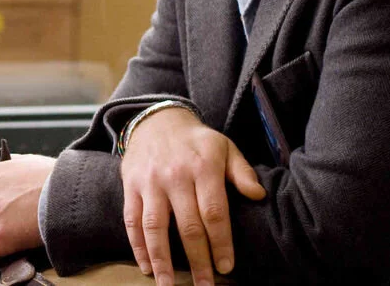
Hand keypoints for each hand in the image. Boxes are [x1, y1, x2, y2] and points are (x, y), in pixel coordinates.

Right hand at [121, 107, 265, 285]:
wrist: (157, 120)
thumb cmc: (197, 141)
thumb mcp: (225, 148)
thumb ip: (242, 172)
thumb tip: (258, 195)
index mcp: (202, 168)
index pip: (213, 213)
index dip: (220, 243)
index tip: (225, 267)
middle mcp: (174, 176)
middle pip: (187, 226)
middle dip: (197, 261)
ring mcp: (150, 182)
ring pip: (154, 227)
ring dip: (161, 260)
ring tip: (168, 284)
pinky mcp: (131, 185)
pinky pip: (131, 219)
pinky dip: (137, 245)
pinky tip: (146, 265)